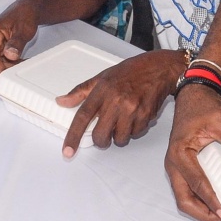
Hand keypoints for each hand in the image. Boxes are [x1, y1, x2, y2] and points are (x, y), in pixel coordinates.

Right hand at [0, 0, 40, 74]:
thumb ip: (17, 43)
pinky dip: (8, 62)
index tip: (11, 75)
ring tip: (23, 62)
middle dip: (6, 68)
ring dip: (8, 66)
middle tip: (22, 66)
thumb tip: (10, 55)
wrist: (27, 9)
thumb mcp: (24, 29)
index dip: (0, 69)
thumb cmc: (24, 15)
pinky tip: (19, 60)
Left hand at [57, 50, 184, 156]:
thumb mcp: (102, 77)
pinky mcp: (146, 116)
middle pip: (101, 136)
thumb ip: (81, 91)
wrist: (159, 69)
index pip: (83, 116)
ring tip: (124, 119)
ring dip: (120, 135)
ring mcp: (132, 109)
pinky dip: (134, 129)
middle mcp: (116, 101)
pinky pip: (135, 134)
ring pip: (119, 139)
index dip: (73, 136)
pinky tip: (136, 115)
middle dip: (101, 140)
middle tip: (105, 132)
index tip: (68, 151)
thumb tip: (61, 101)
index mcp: (102, 90)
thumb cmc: (130, 72)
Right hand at [164, 84, 220, 220]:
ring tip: (220, 216)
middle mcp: (172, 162)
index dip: (211, 199)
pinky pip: (186, 189)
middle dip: (202, 212)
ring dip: (199, 209)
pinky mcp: (180, 166)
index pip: (196, 182)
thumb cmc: (203, 107)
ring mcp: (174, 166)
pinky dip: (198, 200)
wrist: (193, 96)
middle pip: (183, 197)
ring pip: (183, 196)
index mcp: (179, 152)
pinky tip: (213, 202)